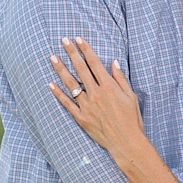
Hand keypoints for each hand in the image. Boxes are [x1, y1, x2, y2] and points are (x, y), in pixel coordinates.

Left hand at [49, 37, 144, 155]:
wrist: (126, 142)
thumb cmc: (132, 120)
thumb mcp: (131, 97)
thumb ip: (121, 79)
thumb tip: (114, 63)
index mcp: (109, 87)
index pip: (95, 63)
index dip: (86, 50)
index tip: (79, 39)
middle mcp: (95, 93)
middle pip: (81, 69)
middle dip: (71, 53)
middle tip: (63, 40)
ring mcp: (86, 105)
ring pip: (70, 83)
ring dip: (60, 69)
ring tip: (52, 57)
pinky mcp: (80, 117)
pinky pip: (66, 103)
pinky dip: (58, 93)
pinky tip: (50, 84)